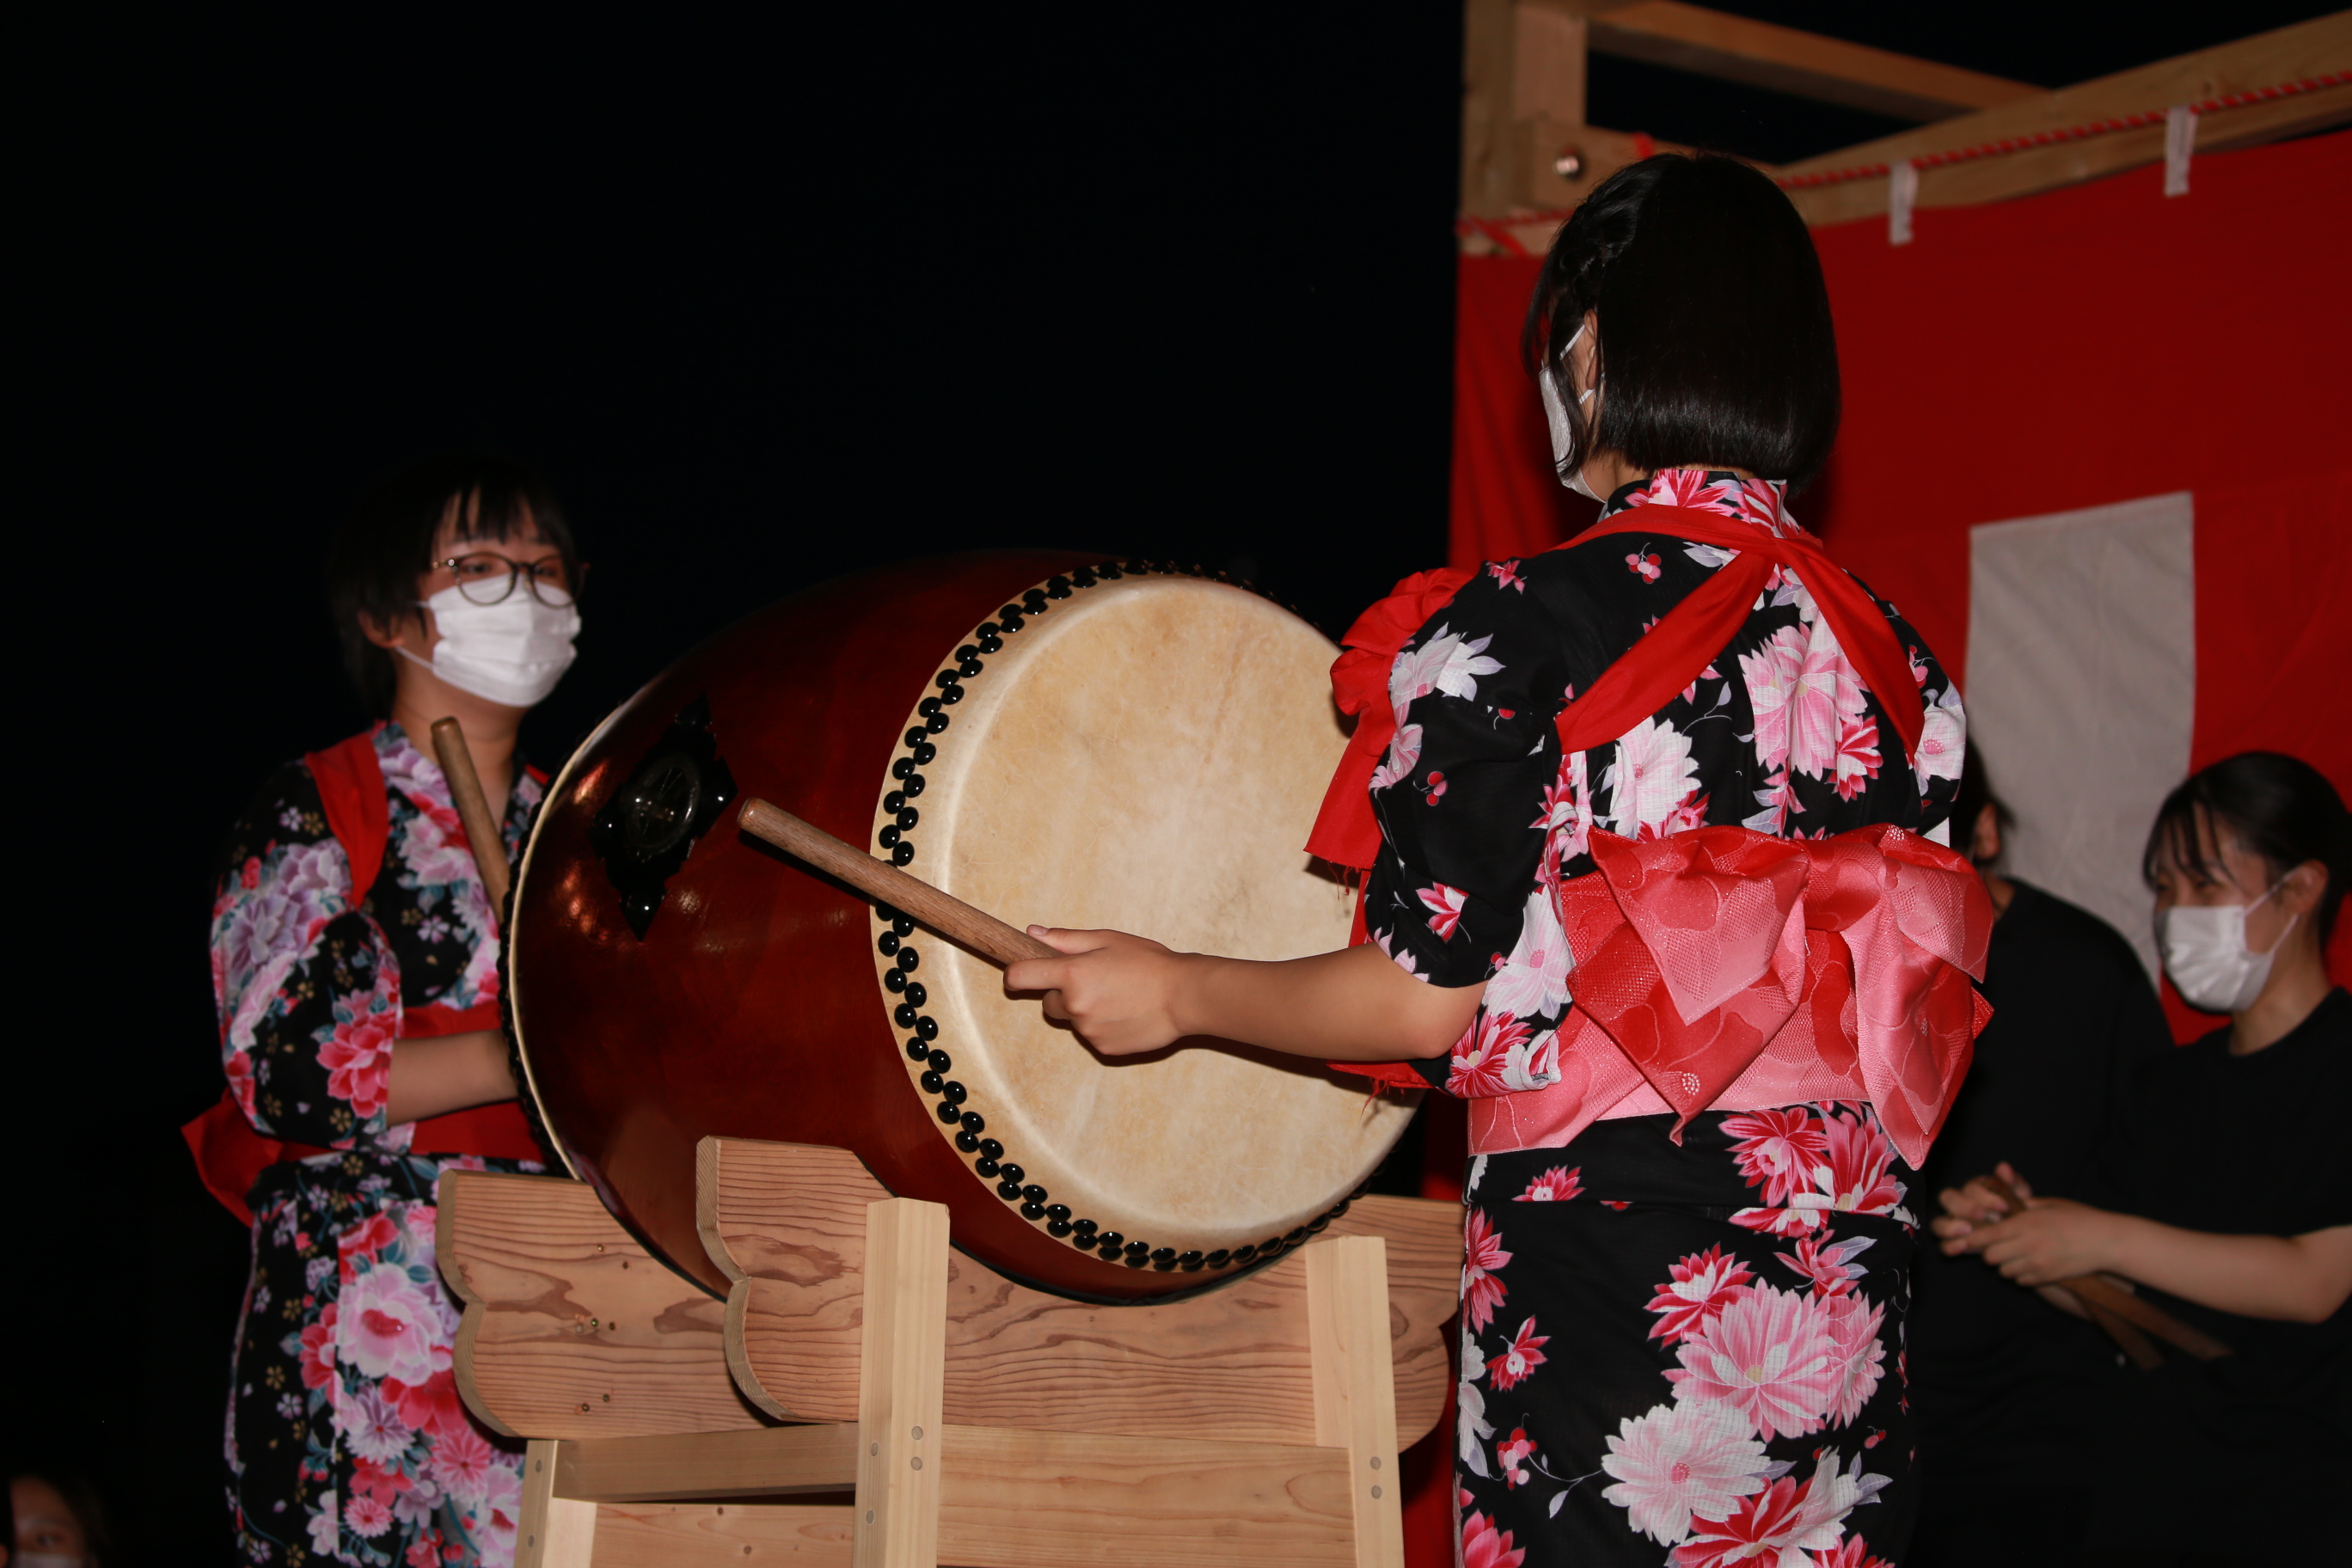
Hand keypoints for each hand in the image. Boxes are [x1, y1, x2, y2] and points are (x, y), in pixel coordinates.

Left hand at [1003, 927, 1193, 1056]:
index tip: (1022, 973)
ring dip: (1086, 1010)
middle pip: (1048, 1003)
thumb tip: (1033, 933)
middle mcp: (1075, 1005)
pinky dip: (1103, 1027)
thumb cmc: (1149, 962)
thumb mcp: (1108, 940)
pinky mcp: (1103, 1049)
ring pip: (1073, 1020)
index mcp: (1071, 973)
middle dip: (1063, 993)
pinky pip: (1092, 1036)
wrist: (1184, 997)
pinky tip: (1126, 1014)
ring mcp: (1088, 1030)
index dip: (1016, 974)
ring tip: (1118, 997)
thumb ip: (1066, 939)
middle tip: (1095, 981)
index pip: (1019, 977)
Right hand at [1932, 1160, 2033, 1242]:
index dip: (1985, 1196)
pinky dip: (1950, 1246)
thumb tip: (2003, 1168)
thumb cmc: (2016, 1212)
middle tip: (1983, 1215)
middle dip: (1964, 1206)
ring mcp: (1952, 1225)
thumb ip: (2013, 1183)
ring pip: (1938, 1222)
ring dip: (1950, 1226)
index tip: (2004, 1206)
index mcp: (1974, 1190)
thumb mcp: (2020, 1198)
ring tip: (1968, 1230)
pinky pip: (1944, 1245)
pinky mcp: (1954, 1244)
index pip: (1971, 1188)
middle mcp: (1958, 1205)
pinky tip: (1963, 1247)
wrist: (2019, 1235)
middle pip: (1948, 1198)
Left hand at [1944, 1196, 2122, 1286]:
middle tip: (1999, 1246)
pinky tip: (2031, 1265)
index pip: (1988, 1235)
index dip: (1975, 1238)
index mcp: (2026, 1223)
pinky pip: (2021, 1281)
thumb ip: (2023, 1206)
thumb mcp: (2049, 1205)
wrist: (2106, 1241)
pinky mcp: (2047, 1277)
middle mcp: (2028, 1245)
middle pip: (1990, 1257)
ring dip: (2006, 1264)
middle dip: (1990, 1252)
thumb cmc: (2079, 1218)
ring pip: (2004, 1271)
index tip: (1970, 1238)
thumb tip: (2002, 1205)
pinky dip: (2021, 1275)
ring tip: (2017, 1255)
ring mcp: (2038, 1264)